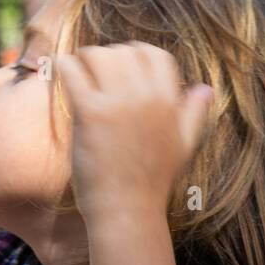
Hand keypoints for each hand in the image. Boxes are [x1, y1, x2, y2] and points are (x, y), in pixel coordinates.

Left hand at [55, 41, 213, 225]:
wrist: (127, 212)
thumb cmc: (152, 183)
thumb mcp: (184, 146)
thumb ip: (194, 114)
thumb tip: (205, 89)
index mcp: (170, 100)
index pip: (154, 54)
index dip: (136, 56)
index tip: (122, 70)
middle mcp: (147, 96)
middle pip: (124, 51)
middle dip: (107, 59)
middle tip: (94, 76)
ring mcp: (118, 103)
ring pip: (97, 55)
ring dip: (84, 61)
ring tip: (77, 75)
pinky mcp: (90, 114)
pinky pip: (72, 71)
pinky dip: (62, 67)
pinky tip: (59, 74)